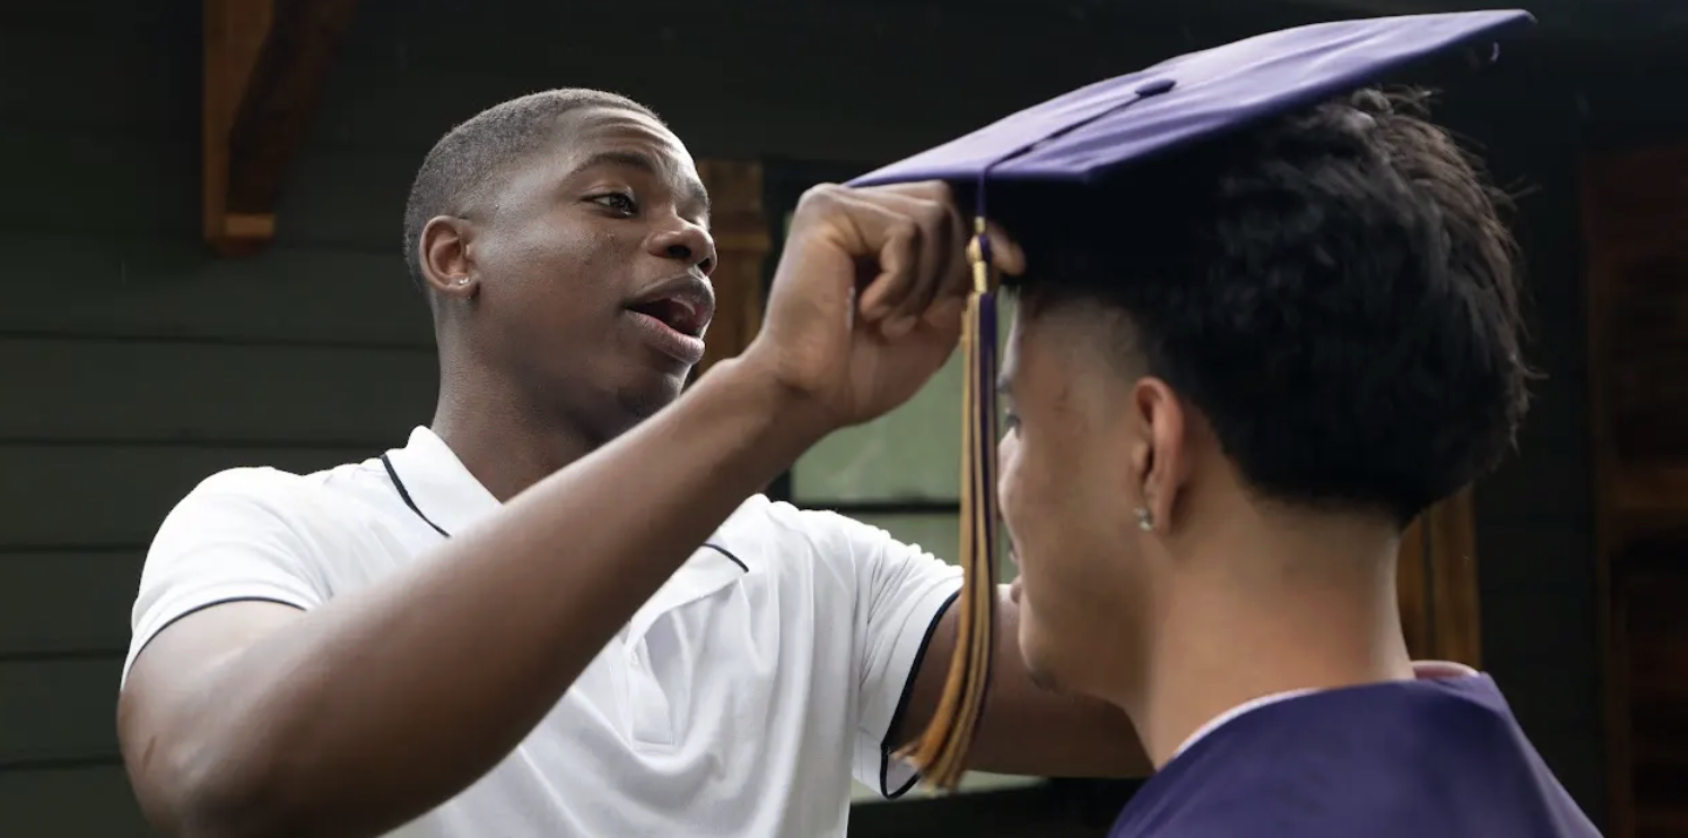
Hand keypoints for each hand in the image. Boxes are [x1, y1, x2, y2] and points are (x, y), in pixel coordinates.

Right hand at [743, 182, 1023, 430]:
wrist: (807, 396)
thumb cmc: (858, 371)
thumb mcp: (932, 325)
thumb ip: (961, 283)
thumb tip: (997, 248)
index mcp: (875, 229)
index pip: (947, 206)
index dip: (986, 229)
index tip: (1014, 264)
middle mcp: (856, 205)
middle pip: (945, 203)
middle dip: (951, 266)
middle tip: (913, 319)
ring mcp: (837, 203)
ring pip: (930, 216)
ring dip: (922, 282)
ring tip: (885, 319)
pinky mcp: (825, 211)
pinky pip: (903, 233)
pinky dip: (900, 282)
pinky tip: (867, 309)